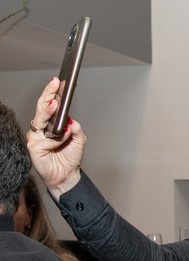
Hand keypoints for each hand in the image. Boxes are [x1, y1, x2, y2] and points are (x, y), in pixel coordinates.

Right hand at [26, 77, 86, 197]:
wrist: (67, 175)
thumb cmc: (70, 156)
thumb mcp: (79, 139)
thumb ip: (76, 127)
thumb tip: (71, 120)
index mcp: (51, 123)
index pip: (50, 104)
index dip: (54, 93)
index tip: (59, 82)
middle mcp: (42, 128)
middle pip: (42, 107)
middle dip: (48, 94)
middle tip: (54, 84)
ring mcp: (36, 136)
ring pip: (41, 120)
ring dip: (48, 112)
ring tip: (55, 105)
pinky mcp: (34, 147)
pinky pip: (45, 139)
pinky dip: (56, 138)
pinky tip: (62, 138)